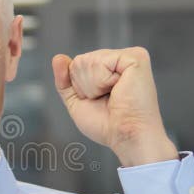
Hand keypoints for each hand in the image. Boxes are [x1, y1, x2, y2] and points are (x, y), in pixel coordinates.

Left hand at [51, 47, 177, 166]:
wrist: (126, 137)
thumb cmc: (107, 125)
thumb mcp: (77, 101)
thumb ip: (65, 79)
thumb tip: (58, 57)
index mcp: (111, 67)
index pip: (77, 64)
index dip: (79, 87)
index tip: (100, 101)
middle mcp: (122, 58)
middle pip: (80, 61)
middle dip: (85, 86)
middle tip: (107, 100)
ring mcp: (131, 56)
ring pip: (87, 61)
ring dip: (94, 86)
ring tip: (114, 97)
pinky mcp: (136, 58)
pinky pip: (100, 61)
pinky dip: (102, 81)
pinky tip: (119, 89)